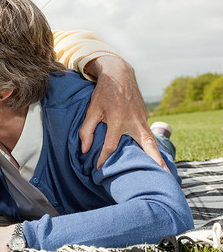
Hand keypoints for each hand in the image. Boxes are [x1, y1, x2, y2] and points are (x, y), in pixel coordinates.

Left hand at [79, 55, 167, 170]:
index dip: (104, 159)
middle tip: (163, 176)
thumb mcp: (91, 110)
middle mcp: (134, 121)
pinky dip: (152, 147)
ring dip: (158, 157)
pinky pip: (149, 134)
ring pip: (152, 141)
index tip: (99, 169)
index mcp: (118, 119)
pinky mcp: (145, 117)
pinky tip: (153, 158)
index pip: (111, 145)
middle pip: (147, 144)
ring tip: (165, 173)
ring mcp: (142, 119)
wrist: (120, 74)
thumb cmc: (103, 94)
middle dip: (155, 161)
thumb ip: (86, 130)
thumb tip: (85, 150)